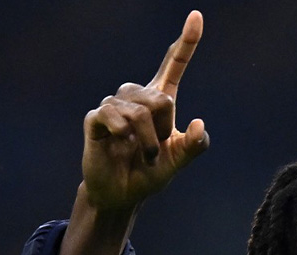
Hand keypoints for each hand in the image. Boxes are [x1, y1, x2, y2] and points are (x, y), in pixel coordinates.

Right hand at [81, 10, 207, 209]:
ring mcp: (114, 105)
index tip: (196, 16)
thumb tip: (200, 124)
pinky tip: (121, 143)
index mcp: (160, 101)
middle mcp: (136, 97)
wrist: (123, 194)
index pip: (174, 65)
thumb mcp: (178, 161)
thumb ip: (194, 146)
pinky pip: (113, 116)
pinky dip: (125, 134)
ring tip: (142, 154)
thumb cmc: (150, 173)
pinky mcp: (96, 118)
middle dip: (164, 130)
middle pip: (161, 99)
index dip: (187, 42)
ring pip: (140, 111)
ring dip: (147, 141)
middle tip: (155, 149)